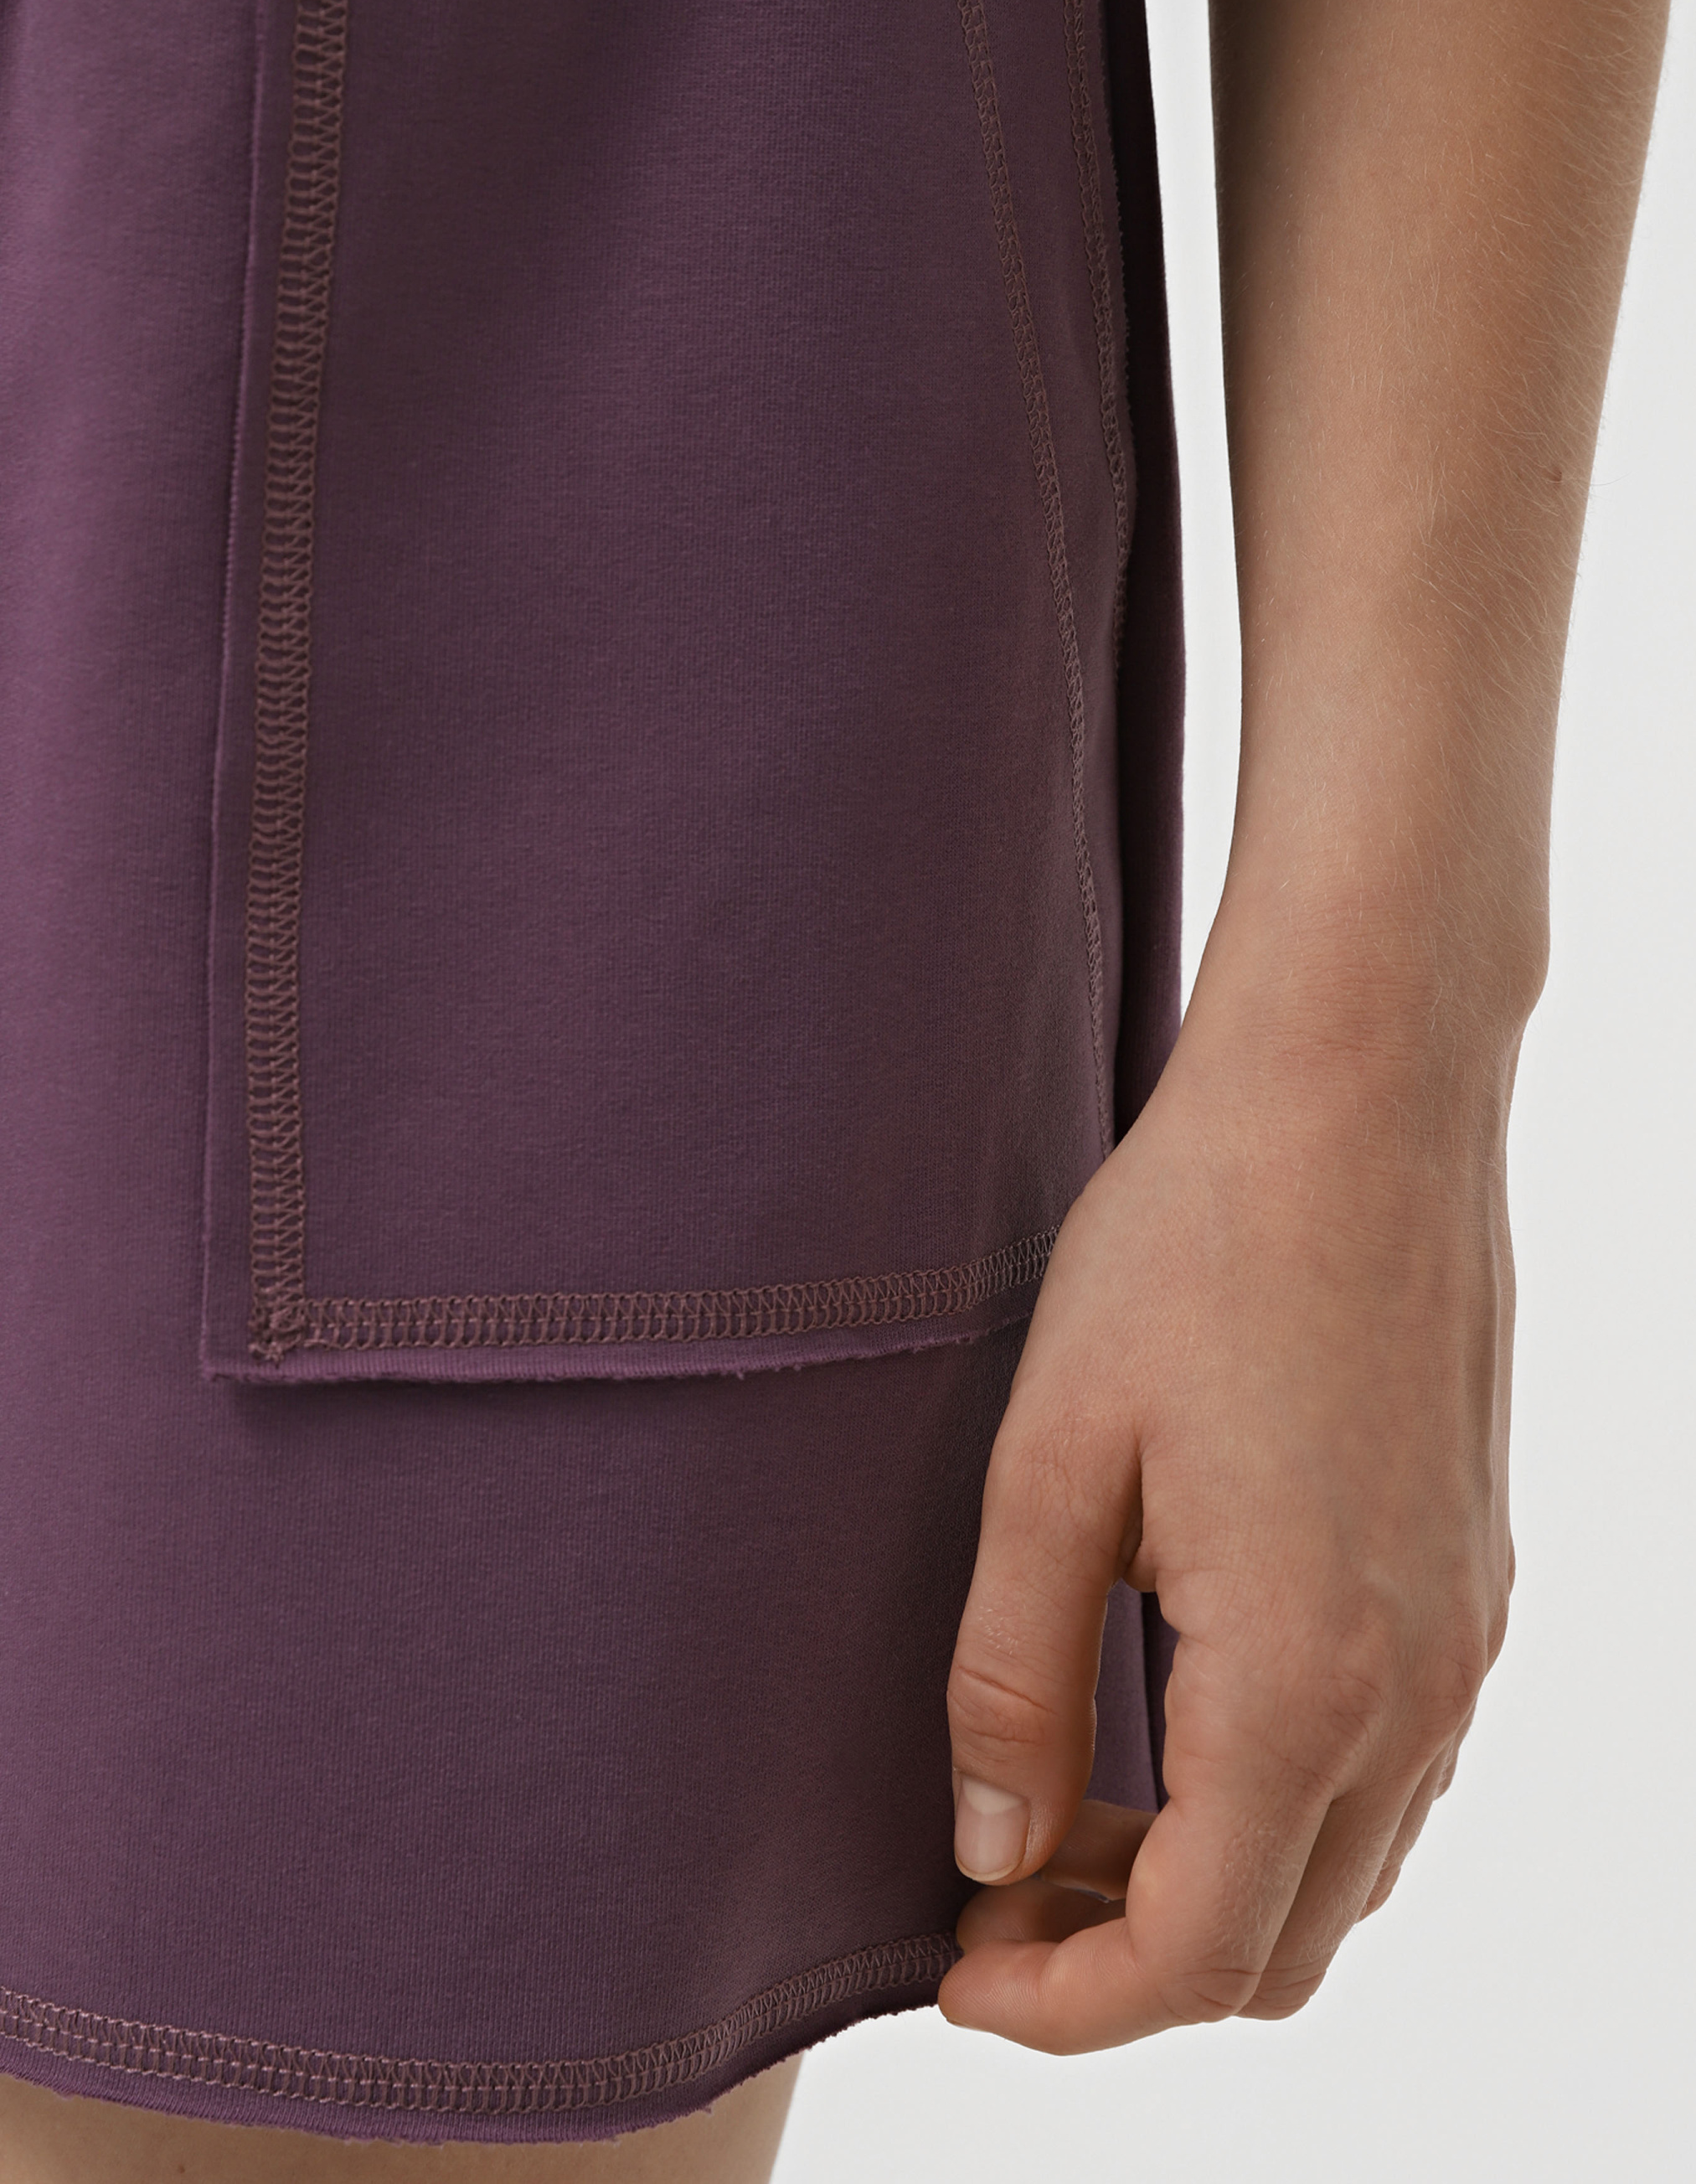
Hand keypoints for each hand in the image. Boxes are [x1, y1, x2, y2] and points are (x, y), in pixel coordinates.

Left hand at [939, 998, 1515, 2048]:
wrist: (1359, 1094)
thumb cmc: (1192, 1247)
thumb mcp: (1051, 1463)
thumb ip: (1014, 1679)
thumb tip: (990, 1848)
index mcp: (1304, 1680)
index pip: (1195, 1956)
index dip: (1062, 2005)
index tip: (954, 1972)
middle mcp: (1416, 1690)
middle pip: (1282, 1946)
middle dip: (1126, 1962)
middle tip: (992, 1886)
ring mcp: (1464, 1638)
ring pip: (1343, 1867)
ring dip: (1205, 1883)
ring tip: (1064, 1805)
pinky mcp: (1471, 1579)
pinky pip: (1387, 1769)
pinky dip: (1278, 1803)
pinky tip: (1170, 1712)